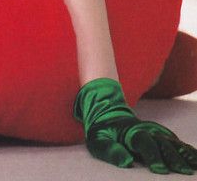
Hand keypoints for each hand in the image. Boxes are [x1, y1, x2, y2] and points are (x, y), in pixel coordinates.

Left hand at [74, 77, 196, 173]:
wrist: (108, 113)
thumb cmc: (102, 131)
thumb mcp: (98, 141)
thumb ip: (111, 151)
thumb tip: (127, 163)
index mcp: (131, 131)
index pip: (144, 143)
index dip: (153, 156)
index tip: (160, 170)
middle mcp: (146, 130)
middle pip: (162, 143)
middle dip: (173, 158)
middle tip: (183, 172)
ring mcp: (156, 131)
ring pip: (172, 142)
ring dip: (183, 153)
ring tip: (193, 166)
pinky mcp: (162, 136)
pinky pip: (177, 142)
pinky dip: (187, 150)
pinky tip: (195, 160)